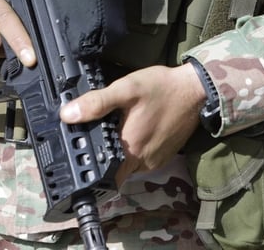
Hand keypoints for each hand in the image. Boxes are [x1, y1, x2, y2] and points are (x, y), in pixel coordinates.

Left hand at [60, 63, 206, 185]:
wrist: (196, 89)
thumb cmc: (162, 88)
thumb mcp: (126, 89)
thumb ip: (97, 103)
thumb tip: (68, 115)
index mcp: (129, 149)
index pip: (102, 175)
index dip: (89, 169)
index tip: (81, 154)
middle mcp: (142, 162)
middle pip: (113, 169)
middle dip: (104, 154)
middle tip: (100, 132)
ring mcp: (155, 160)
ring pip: (128, 164)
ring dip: (121, 150)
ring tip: (119, 126)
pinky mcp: (164, 155)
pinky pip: (142, 158)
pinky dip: (136, 147)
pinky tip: (136, 127)